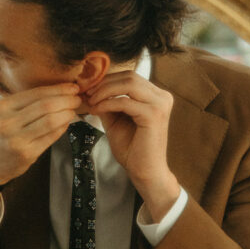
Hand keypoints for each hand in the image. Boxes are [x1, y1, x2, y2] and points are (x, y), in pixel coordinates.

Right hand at [0, 82, 81, 186]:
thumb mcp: (1, 114)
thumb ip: (21, 102)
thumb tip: (55, 91)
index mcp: (2, 107)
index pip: (36, 93)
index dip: (58, 89)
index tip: (72, 87)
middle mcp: (8, 122)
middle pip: (46, 106)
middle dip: (66, 100)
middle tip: (77, 99)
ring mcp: (17, 139)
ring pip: (50, 121)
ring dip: (67, 114)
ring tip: (74, 110)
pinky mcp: (27, 154)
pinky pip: (50, 137)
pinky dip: (62, 128)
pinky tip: (66, 123)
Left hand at [86, 71, 179, 221]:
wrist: (145, 172)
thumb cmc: (133, 148)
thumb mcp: (117, 119)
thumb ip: (108, 102)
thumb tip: (91, 88)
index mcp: (156, 95)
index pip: (130, 76)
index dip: (107, 79)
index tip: (88, 87)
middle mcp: (162, 96)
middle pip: (129, 76)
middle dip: (104, 83)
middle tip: (86, 93)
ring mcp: (160, 104)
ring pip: (128, 84)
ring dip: (104, 91)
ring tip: (90, 101)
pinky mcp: (154, 115)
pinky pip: (125, 102)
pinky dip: (107, 103)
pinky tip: (96, 110)